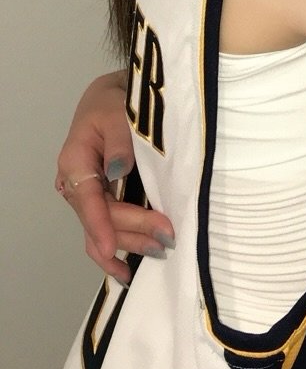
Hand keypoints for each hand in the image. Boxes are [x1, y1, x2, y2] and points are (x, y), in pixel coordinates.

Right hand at [55, 70, 173, 283]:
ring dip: (129, 244)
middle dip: (132, 231)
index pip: (87, 198)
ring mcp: (89, 196)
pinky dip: (117, 249)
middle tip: (167, 236)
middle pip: (101, 218)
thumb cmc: (115, 102)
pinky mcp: (103, 201)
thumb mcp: (116, 112)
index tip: (112, 247)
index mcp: (75, 162)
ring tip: (158, 252)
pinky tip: (128, 270)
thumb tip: (117, 170)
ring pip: (103, 230)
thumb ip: (118, 140)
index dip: (100, 224)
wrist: (114, 98)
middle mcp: (77, 185)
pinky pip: (105, 230)